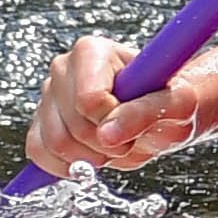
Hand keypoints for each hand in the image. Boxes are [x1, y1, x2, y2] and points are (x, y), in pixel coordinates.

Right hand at [29, 30, 203, 177]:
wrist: (164, 113)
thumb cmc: (171, 100)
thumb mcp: (177, 104)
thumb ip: (146, 112)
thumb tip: (108, 134)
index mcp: (93, 51)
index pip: (89, 100)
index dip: (115, 122)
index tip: (136, 121)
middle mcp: (64, 68)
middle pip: (72, 126)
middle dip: (106, 145)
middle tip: (130, 139)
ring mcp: (48, 96)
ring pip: (55, 143)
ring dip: (91, 158)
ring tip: (114, 145)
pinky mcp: (41, 122)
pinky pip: (40, 153)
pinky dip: (68, 166)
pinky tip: (92, 157)